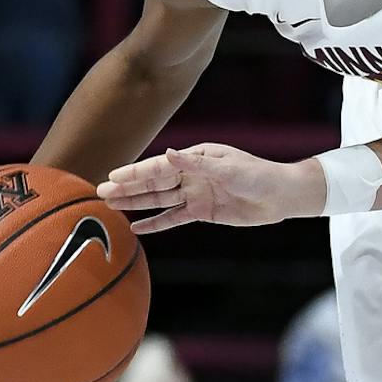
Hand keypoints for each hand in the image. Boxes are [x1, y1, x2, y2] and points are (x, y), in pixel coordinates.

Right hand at [98, 144, 317, 233]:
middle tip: (100, 192)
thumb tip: (168, 154)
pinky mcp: (203, 212)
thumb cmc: (259, 175)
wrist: (282, 196)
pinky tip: (137, 227)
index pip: (160, 166)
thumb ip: (196, 164)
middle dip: (127, 187)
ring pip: (159, 200)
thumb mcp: (228, 168)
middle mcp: (192, 174)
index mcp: (197, 157)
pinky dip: (157, 223)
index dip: (136, 172)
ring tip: (110, 206)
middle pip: (154, 183)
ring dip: (136, 203)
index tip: (113, 177)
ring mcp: (196, 193)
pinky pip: (174, 218)